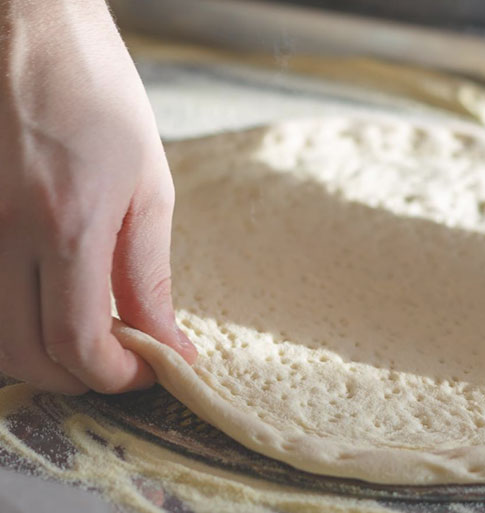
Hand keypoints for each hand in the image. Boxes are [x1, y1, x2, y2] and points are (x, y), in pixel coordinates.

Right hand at [0, 0, 195, 393]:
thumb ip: (148, 274)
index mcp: (63, 223)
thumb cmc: (94, 91)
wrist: (25, 25)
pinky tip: (44, 301)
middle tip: (119, 360)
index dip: (115, 376)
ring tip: (87, 335)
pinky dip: (11, 320)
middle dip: (79, 375)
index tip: (146, 372)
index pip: (77, 342)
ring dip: (41, 355)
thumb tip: (167, 341)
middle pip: (24, 354)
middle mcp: (0, 233)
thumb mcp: (145, 184)